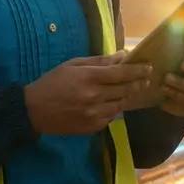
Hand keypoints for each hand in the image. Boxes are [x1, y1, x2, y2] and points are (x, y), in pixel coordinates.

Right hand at [24, 52, 152, 134]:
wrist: (35, 110)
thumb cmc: (53, 82)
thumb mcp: (73, 64)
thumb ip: (99, 61)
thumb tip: (121, 56)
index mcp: (89, 77)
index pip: (122, 73)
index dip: (137, 70)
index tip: (148, 67)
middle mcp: (95, 96)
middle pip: (125, 89)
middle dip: (137, 83)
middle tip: (145, 78)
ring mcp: (94, 114)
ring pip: (120, 104)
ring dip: (126, 96)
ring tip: (129, 90)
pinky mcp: (92, 127)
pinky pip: (111, 117)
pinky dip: (113, 109)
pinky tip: (111, 103)